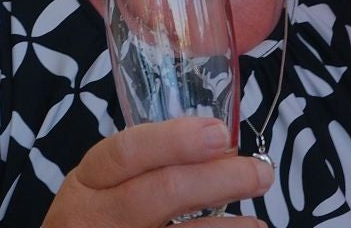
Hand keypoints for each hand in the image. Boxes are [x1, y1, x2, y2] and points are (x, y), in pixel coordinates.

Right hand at [41, 117, 271, 227]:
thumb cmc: (98, 214)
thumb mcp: (102, 183)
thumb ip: (147, 162)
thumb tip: (219, 146)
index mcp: (90, 180)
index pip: (128, 152)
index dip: (174, 141)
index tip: (219, 132)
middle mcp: (100, 215)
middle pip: (162, 193)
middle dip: (217, 179)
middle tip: (260, 172)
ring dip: (227, 227)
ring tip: (258, 219)